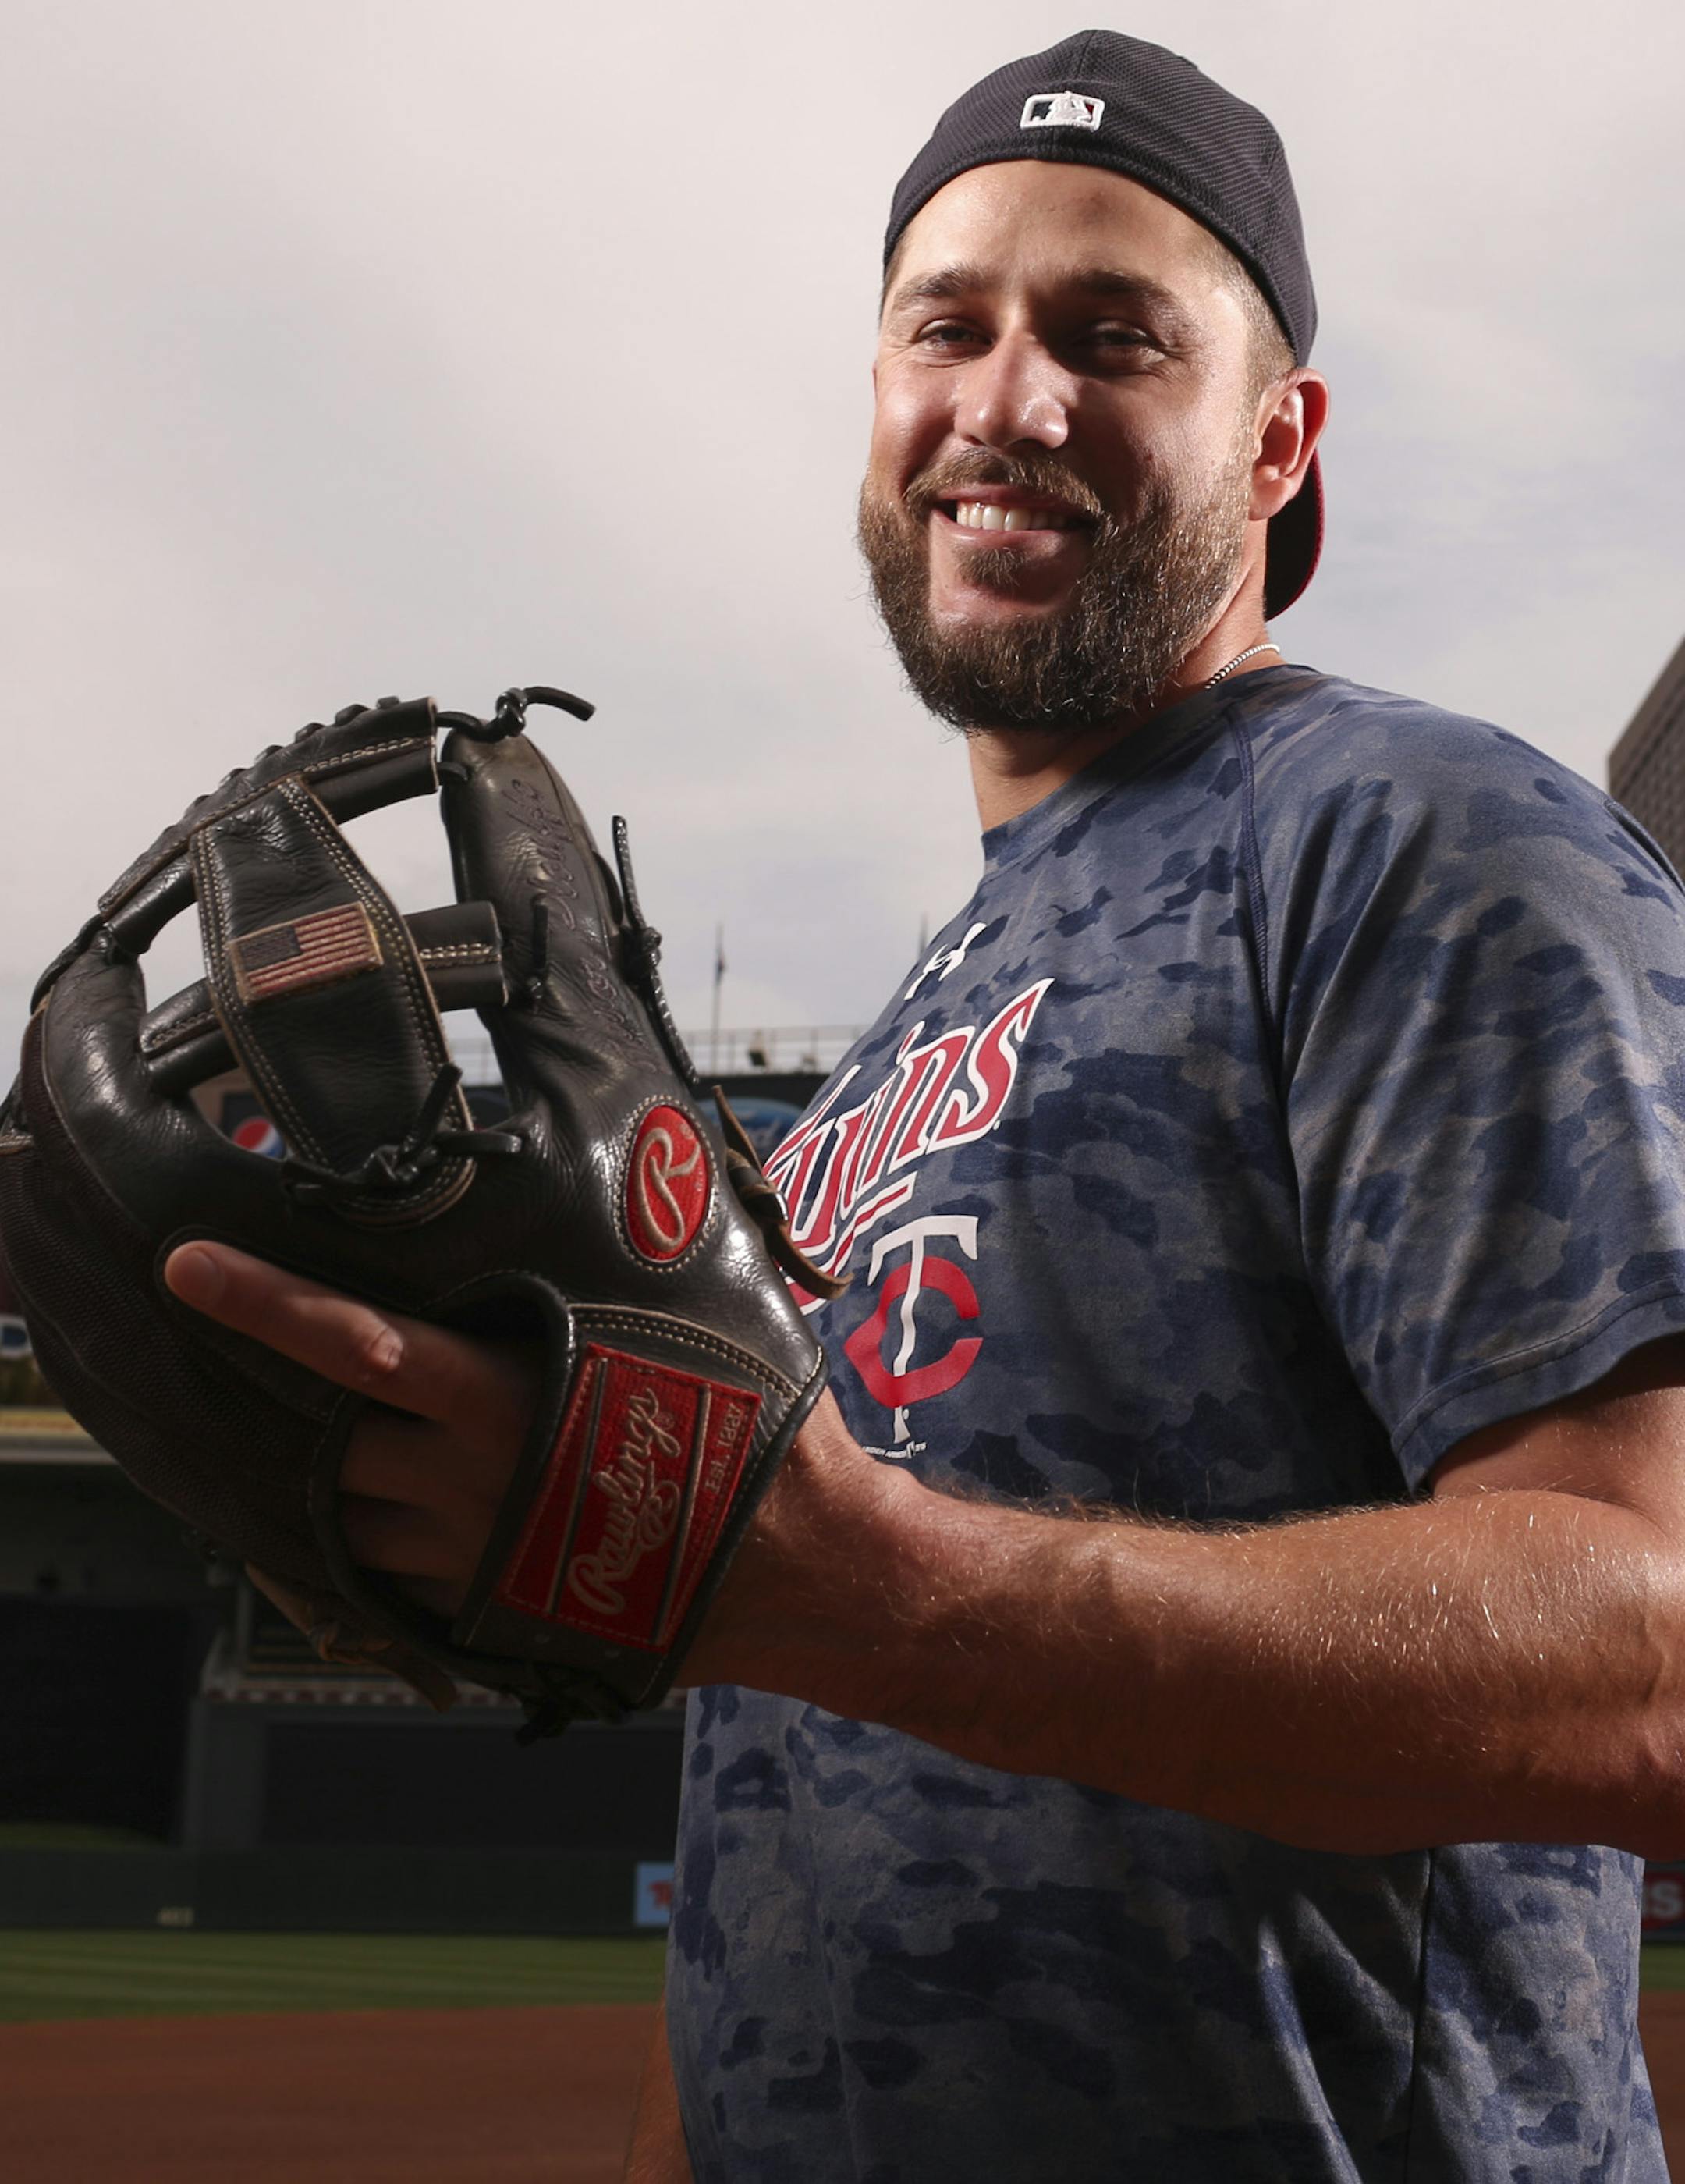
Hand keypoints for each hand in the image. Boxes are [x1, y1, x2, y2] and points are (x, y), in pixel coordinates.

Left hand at [163, 1239, 913, 1707]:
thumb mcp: (701, 1316)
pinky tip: (461, 1524)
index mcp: (502, 1393)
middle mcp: (464, 1477)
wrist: (799, 1570)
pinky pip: (397, 1581)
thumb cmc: (759, 1427)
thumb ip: (632, 1264)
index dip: (261, 1303)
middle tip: (355, 1388)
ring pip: (353, 1518)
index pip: (351, 1341)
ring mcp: (466, 1556)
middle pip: (330, 1440)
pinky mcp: (481, 1616)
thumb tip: (646, 1165)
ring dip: (363, 1487)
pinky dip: (401, 1549)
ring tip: (425, 1459)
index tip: (185, 1267)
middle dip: (329, 1416)